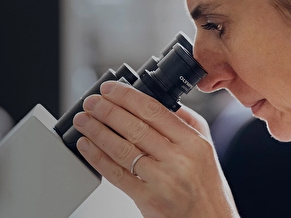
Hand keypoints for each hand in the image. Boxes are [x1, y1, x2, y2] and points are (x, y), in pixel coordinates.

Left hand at [73, 81, 237, 217]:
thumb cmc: (207, 190)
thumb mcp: (206, 150)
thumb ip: (186, 123)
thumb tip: (160, 101)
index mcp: (194, 143)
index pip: (155, 111)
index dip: (127, 97)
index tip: (110, 90)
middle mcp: (179, 160)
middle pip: (136, 127)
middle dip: (107, 110)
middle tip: (91, 102)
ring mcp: (163, 181)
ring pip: (123, 149)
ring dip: (97, 131)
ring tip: (83, 121)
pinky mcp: (148, 200)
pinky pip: (117, 175)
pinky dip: (98, 158)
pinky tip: (87, 146)